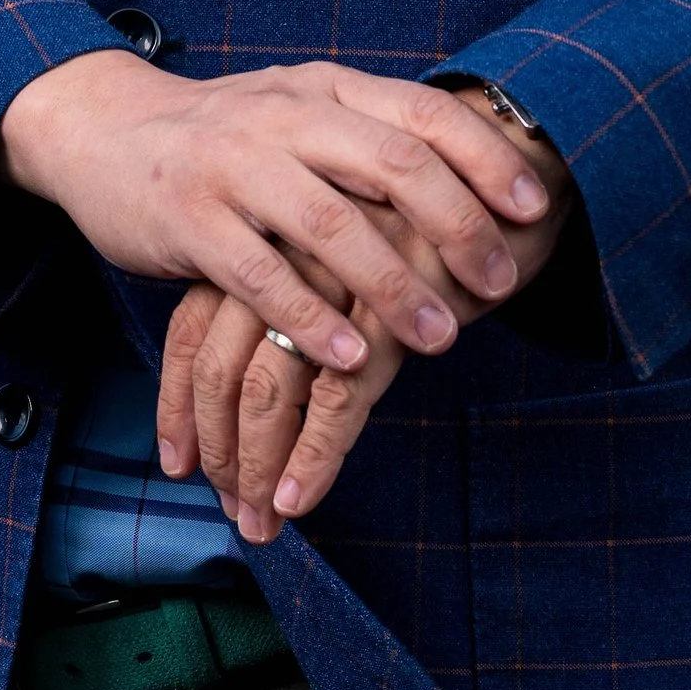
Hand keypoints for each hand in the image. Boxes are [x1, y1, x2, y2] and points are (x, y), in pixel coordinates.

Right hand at [0, 54, 557, 375]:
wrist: (104, 129)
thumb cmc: (227, 135)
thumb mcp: (301, 113)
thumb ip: (369, 139)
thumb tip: (475, 182)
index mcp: (325, 87)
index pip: (421, 112)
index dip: (485, 156)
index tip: (536, 205)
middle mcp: (286, 114)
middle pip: (391, 162)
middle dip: (458, 225)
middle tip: (502, 281)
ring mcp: (234, 163)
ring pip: (331, 223)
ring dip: (394, 285)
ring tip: (441, 338)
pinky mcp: (189, 218)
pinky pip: (261, 274)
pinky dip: (312, 317)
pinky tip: (353, 356)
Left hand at [158, 147, 573, 539]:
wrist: (511, 168)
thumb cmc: (423, 214)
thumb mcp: (346, 246)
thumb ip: (297, 291)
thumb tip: (254, 384)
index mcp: (266, 229)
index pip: (191, 327)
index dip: (179, 404)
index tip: (179, 463)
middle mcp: (289, 250)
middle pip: (220, 366)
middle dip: (220, 450)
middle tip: (230, 509)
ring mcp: (337, 279)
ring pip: (271, 388)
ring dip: (258, 466)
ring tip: (262, 521)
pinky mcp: (391, 310)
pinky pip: (338, 398)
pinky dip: (313, 456)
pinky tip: (299, 499)